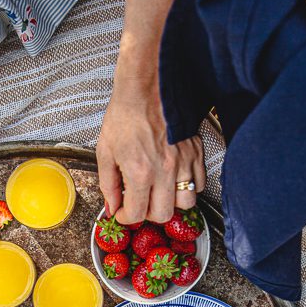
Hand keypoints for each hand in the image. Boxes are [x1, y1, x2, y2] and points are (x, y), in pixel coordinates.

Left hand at [97, 76, 205, 224]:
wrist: (147, 88)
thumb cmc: (125, 115)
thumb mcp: (105, 151)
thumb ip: (108, 184)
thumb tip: (112, 206)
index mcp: (139, 172)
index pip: (137, 214)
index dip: (126, 218)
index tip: (123, 212)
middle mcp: (164, 170)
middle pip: (163, 215)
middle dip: (148, 214)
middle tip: (140, 203)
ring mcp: (183, 162)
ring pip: (186, 204)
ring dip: (171, 203)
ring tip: (159, 193)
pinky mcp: (196, 153)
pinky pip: (200, 184)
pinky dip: (188, 187)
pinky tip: (174, 179)